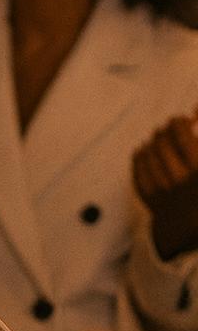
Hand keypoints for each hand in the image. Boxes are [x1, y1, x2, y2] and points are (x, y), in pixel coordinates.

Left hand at [132, 113, 197, 260]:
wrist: (197, 222)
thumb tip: (195, 108)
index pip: (182, 136)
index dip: (178, 123)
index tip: (179, 120)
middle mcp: (182, 182)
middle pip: (163, 146)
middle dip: (163, 133)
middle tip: (166, 129)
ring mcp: (165, 194)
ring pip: (149, 159)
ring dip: (150, 144)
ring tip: (155, 140)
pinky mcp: (154, 203)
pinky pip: (139, 176)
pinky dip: (139, 161)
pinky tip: (142, 152)